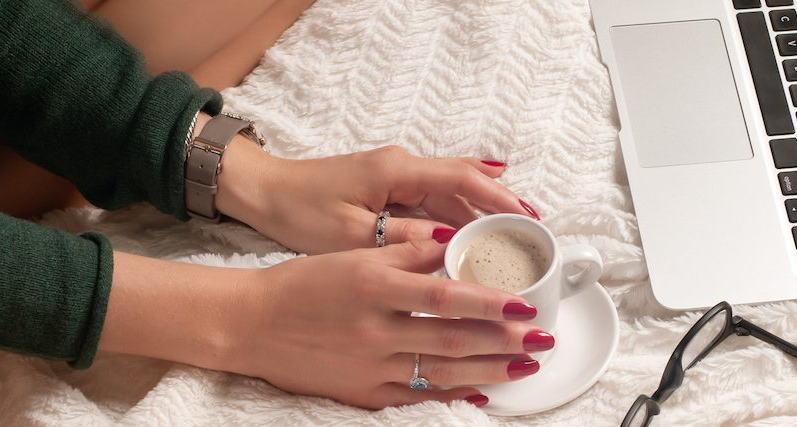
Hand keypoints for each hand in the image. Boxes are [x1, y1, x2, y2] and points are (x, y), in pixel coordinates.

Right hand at [99, 239, 553, 408]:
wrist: (251, 324)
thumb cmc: (302, 283)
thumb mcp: (354, 255)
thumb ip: (407, 252)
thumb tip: (454, 245)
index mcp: (374, 286)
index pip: (445, 296)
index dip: (489, 303)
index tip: (524, 304)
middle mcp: (376, 330)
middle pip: (453, 339)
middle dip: (504, 342)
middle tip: (542, 340)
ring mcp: (371, 366)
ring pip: (442, 371)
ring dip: (490, 371)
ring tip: (525, 367)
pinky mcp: (363, 392)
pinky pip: (416, 396)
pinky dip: (451, 394)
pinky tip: (481, 392)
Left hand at [215, 134, 538, 253]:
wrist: (262, 190)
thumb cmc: (297, 209)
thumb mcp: (348, 234)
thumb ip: (400, 240)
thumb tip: (448, 243)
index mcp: (394, 171)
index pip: (461, 178)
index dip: (498, 199)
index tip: (527, 219)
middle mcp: (401, 165)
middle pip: (465, 181)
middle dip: (502, 204)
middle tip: (534, 230)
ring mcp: (396, 174)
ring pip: (452, 189)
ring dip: (483, 209)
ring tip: (516, 234)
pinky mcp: (388, 186)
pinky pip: (435, 196)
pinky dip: (460, 211)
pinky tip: (478, 227)